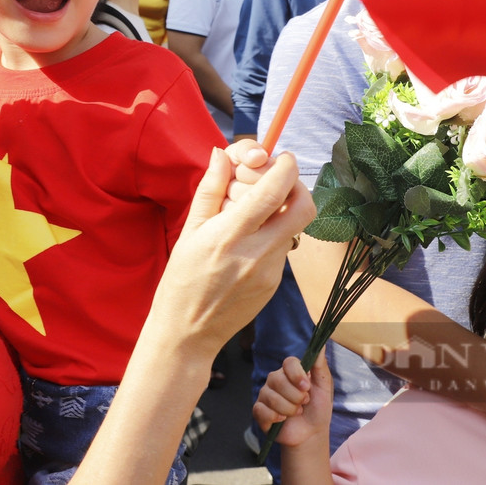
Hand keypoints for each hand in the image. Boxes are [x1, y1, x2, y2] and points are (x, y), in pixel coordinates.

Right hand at [151, 145, 313, 358]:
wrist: (187, 332)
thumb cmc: (182, 279)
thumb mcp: (190, 231)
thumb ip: (210, 189)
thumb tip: (221, 153)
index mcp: (229, 234)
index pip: (274, 191)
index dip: (286, 167)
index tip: (283, 157)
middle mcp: (256, 252)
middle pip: (303, 208)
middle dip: (299, 186)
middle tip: (282, 181)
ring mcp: (270, 271)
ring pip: (294, 228)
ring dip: (284, 212)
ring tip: (258, 214)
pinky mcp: (275, 284)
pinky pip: (284, 249)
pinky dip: (274, 236)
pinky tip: (251, 243)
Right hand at [253, 353, 331, 447]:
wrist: (311, 433)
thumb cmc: (318, 409)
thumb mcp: (324, 388)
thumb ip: (320, 367)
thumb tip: (322, 345)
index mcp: (291, 372)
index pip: (288, 362)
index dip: (296, 375)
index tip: (307, 387)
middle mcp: (276, 379)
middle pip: (278, 380)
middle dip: (295, 397)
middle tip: (304, 403)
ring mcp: (266, 394)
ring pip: (271, 397)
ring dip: (289, 409)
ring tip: (296, 413)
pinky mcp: (259, 410)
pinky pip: (262, 410)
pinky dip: (276, 418)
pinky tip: (283, 420)